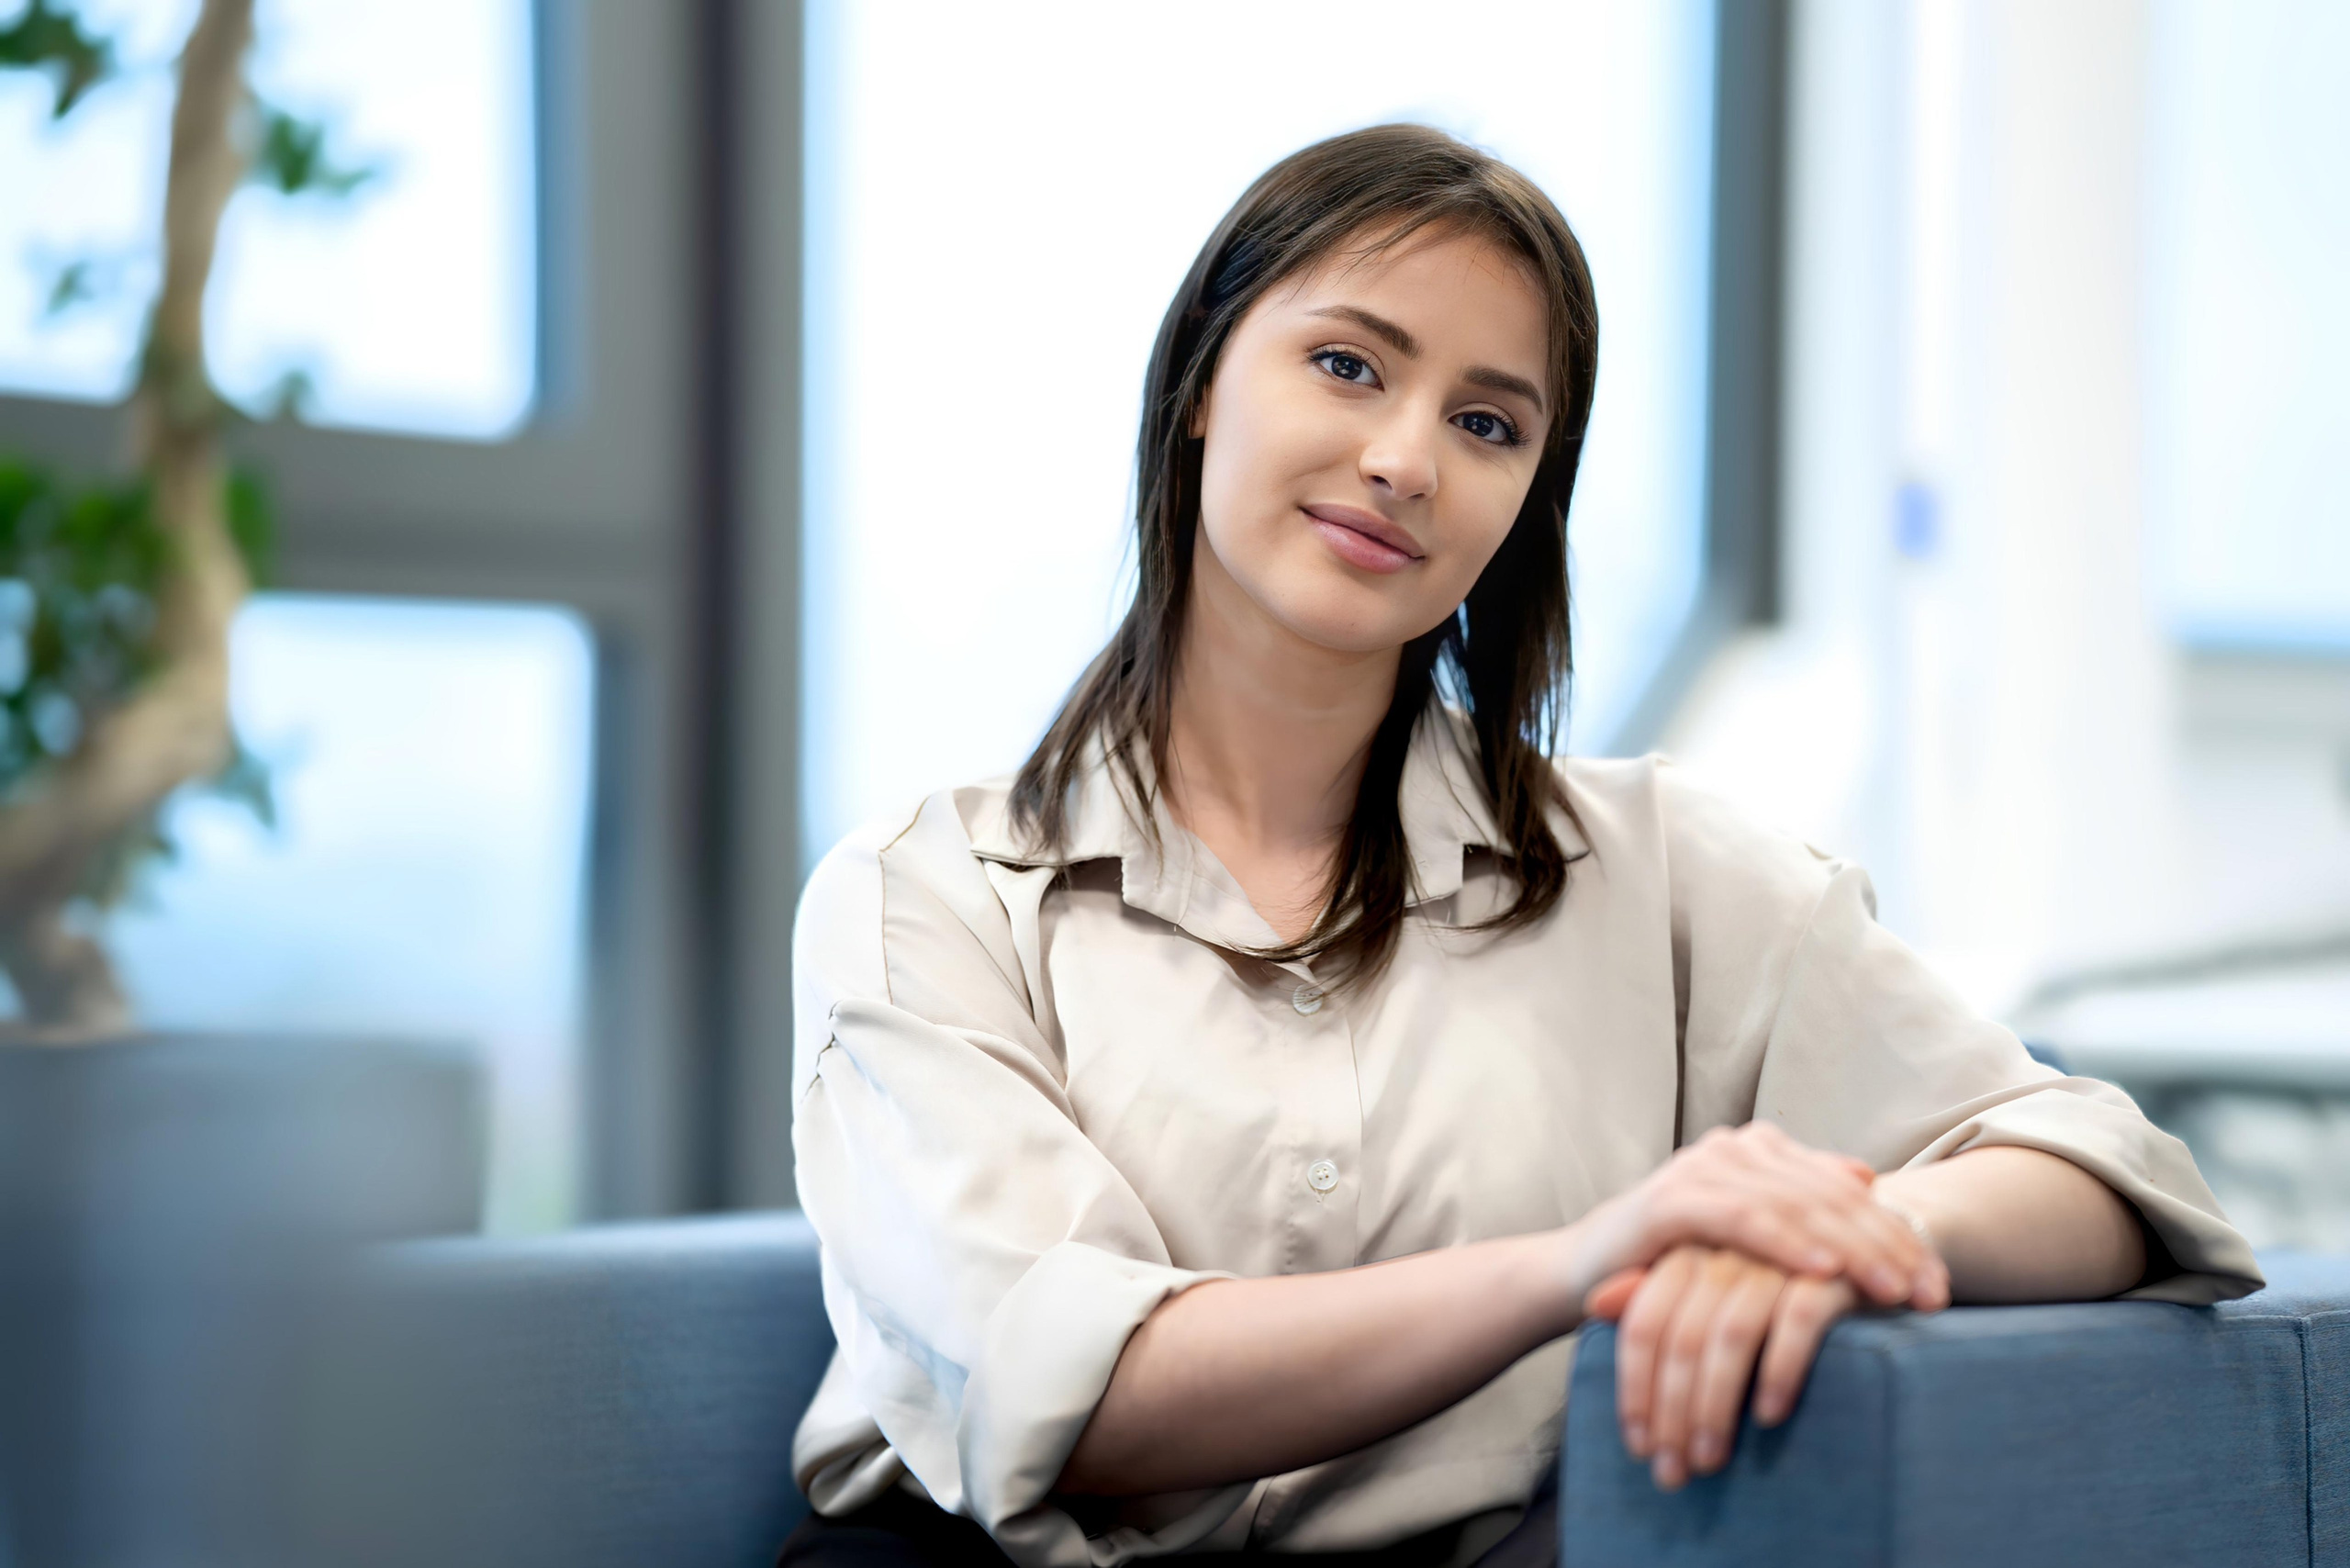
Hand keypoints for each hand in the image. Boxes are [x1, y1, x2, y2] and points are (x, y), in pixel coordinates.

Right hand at [1567, 1123, 1948, 1312]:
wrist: (1586, 1272)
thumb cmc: (1676, 1262)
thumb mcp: (1750, 1238)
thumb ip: (1803, 1204)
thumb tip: (1865, 1173)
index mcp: (1761, 1150)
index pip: (1848, 1191)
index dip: (1899, 1236)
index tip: (1941, 1286)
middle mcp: (1736, 1147)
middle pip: (1831, 1196)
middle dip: (1888, 1248)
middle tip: (1932, 1294)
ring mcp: (1702, 1167)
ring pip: (1796, 1207)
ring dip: (1851, 1251)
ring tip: (1891, 1290)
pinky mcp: (1671, 1199)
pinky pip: (1742, 1220)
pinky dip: (1785, 1244)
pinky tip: (1822, 1273)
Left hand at [1587, 1244, 1870, 1489]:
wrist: (1866, 1245)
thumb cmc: (1776, 1276)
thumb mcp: (1712, 1281)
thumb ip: (1655, 1291)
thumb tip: (1594, 1304)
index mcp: (1690, 1253)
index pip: (1645, 1323)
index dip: (1635, 1388)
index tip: (1639, 1447)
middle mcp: (1726, 1251)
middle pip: (1681, 1338)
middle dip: (1671, 1412)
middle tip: (1673, 1472)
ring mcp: (1777, 1258)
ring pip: (1730, 1334)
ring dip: (1716, 1404)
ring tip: (1711, 1459)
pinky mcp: (1830, 1270)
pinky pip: (1798, 1321)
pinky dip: (1780, 1370)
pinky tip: (1769, 1415)